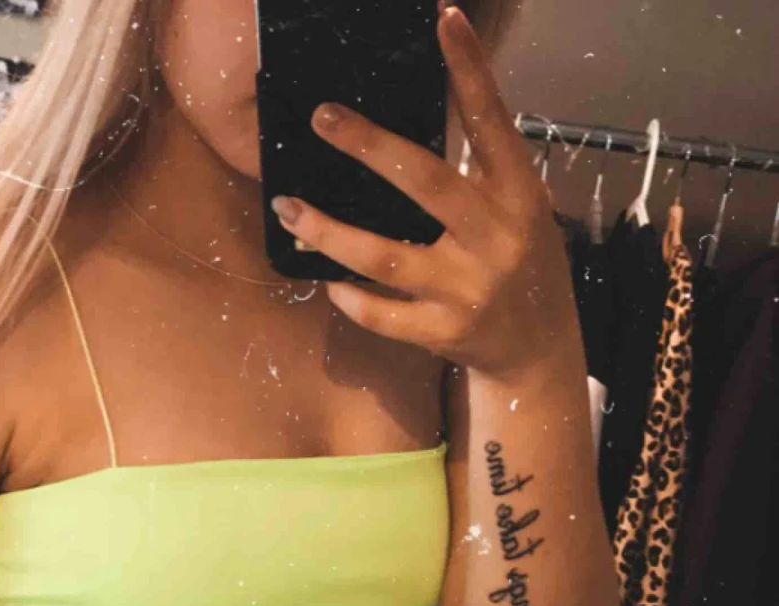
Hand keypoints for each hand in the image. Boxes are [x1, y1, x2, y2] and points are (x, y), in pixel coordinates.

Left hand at [269, 3, 582, 383]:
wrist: (539, 348)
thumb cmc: (520, 265)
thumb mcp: (518, 210)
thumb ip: (478, 173)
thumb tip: (411, 127)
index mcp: (518, 194)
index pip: (492, 122)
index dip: (469, 71)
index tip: (443, 19)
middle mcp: (494, 236)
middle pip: (424, 181)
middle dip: (369, 146)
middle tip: (322, 116)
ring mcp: (466, 288)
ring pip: (384, 255)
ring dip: (329, 231)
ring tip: (289, 208)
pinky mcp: (442, 332)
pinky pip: (380, 313)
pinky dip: (349, 297)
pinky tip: (330, 281)